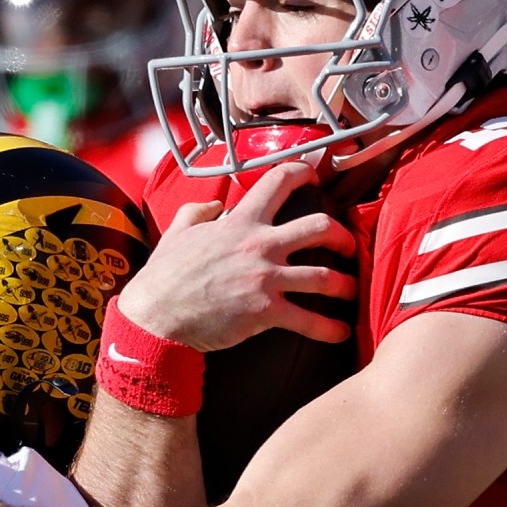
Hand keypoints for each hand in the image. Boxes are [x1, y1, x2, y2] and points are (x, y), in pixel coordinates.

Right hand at [115, 157, 355, 353]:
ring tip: (350, 292)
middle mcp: (260, 245)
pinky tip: (341, 333)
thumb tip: (213, 205)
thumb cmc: (165, 275)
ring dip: (345, 285)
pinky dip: (330, 329)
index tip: (316, 177)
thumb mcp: (178, 231)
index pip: (279, 181)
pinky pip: (309, 321)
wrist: (156, 315)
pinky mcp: (266, 312)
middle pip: (320, 228)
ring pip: (324, 277)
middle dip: (342, 236)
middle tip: (347, 247)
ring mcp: (265, 279)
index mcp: (241, 222)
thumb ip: (198, 212)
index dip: (304, 173)